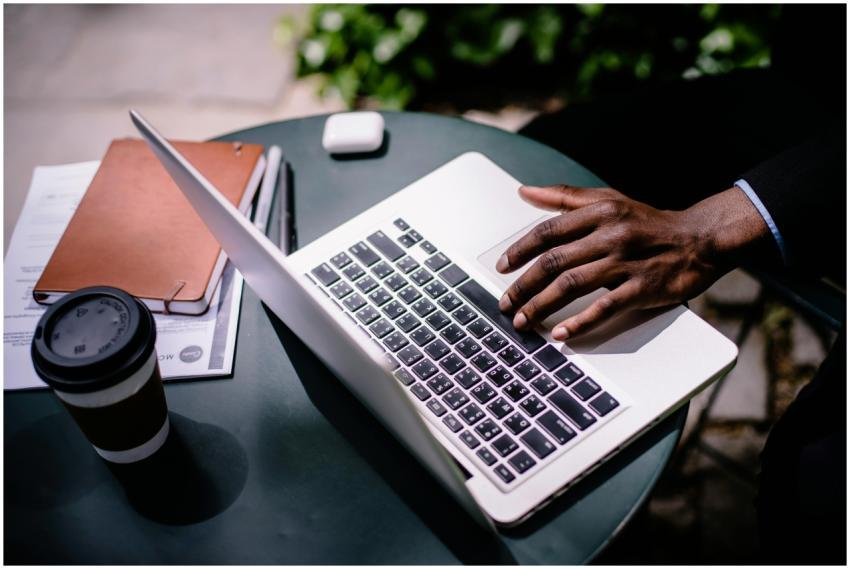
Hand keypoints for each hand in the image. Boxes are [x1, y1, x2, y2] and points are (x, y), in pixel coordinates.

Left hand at [496, 184, 770, 339]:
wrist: (701, 239)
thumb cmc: (648, 222)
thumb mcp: (608, 200)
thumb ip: (564, 197)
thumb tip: (523, 191)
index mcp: (599, 212)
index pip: (548, 231)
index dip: (520, 251)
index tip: (501, 269)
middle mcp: (610, 234)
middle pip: (554, 261)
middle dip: (524, 286)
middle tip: (506, 304)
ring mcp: (626, 261)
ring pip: (572, 284)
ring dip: (542, 305)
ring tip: (523, 322)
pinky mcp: (643, 287)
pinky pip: (605, 306)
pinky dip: (580, 321)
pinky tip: (561, 334)